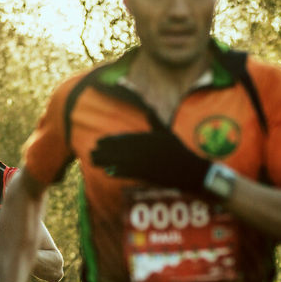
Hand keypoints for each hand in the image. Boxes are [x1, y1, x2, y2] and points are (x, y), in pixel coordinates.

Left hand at [90, 126, 210, 193]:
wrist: (189, 169)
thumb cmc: (178, 150)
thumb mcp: (166, 132)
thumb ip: (155, 120)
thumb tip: (149, 107)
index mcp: (147, 138)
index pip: (123, 138)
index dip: (109, 140)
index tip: (99, 142)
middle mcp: (143, 149)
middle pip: (118, 150)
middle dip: (103, 151)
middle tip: (91, 152)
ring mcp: (144, 162)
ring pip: (119, 161)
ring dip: (105, 161)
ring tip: (93, 162)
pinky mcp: (147, 174)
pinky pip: (128, 173)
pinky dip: (117, 172)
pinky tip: (107, 172)